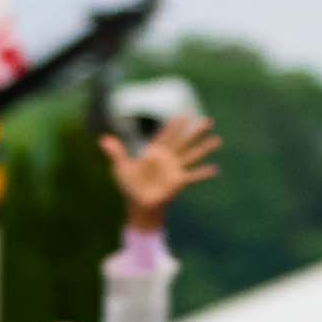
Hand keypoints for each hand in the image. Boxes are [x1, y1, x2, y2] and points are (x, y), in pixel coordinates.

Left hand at [106, 110, 223, 226]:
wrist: (138, 205)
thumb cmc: (130, 186)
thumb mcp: (121, 167)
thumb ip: (116, 152)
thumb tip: (103, 140)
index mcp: (154, 152)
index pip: (166, 135)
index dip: (175, 125)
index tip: (184, 115)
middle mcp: (167, 159)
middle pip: (184, 141)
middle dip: (195, 130)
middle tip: (208, 120)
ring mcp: (174, 170)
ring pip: (192, 155)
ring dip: (204, 148)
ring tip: (218, 140)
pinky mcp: (178, 182)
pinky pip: (193, 176)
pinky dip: (203, 173)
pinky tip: (215, 169)